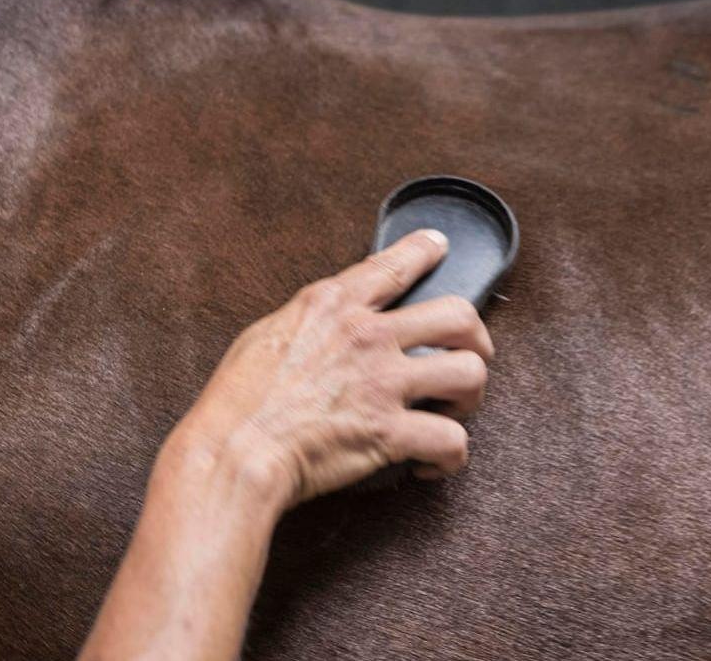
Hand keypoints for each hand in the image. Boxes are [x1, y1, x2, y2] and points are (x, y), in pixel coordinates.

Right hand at [166, 230, 494, 509]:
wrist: (234, 450)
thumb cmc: (237, 401)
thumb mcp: (266, 334)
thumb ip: (308, 322)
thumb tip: (325, 326)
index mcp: (333, 306)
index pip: (394, 265)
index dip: (424, 250)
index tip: (438, 246)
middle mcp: (368, 336)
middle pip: (458, 315)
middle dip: (476, 338)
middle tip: (470, 356)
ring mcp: (383, 383)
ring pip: (470, 374)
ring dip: (470, 396)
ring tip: (453, 411)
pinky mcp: (390, 433)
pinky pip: (451, 441)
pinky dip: (449, 457)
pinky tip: (431, 464)